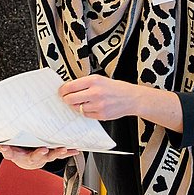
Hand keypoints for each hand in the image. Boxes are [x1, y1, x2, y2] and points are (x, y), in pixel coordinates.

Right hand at [0, 143, 76, 168]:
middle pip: (34, 156)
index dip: (7, 151)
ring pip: (50, 156)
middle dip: (38, 154)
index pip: (10, 153)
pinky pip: (60, 153)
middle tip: (42, 150)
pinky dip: (67, 152)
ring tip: (62, 149)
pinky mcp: (52, 154)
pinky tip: (74, 149)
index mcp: (17, 155)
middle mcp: (30, 157)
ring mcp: (42, 156)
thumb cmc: (18, 152)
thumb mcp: (4, 149)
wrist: (30, 162)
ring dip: (57, 153)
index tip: (5, 148)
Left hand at [59, 74, 183, 131]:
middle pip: (70, 99)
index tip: (61, 91)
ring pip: (76, 108)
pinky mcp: (101, 115)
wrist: (132, 98)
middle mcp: (95, 93)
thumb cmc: (116, 88)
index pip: (70, 87)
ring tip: (81, 102)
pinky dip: (84, 111)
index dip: (62, 90)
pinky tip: (89, 107)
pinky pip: (85, 115)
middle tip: (66, 98)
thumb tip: (68, 88)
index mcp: (93, 81)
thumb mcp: (100, 79)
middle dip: (66, 99)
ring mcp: (98, 105)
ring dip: (75, 106)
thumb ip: (84, 83)